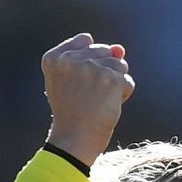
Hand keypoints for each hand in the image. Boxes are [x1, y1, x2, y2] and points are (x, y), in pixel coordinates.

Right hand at [43, 35, 135, 167]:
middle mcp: (70, 59)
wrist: (74, 140)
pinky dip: (122, 96)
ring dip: (114, 85)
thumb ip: (91, 58)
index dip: (89, 62)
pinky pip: (127, 82)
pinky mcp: (110, 78)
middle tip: (88, 96)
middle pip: (105, 53)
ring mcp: (91, 67)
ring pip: (119, 66)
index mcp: (54, 58)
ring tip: (97, 102)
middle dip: (104, 73)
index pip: (85, 41)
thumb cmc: (72, 113)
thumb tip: (119, 49)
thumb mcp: (71, 82)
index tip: (79, 83)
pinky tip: (107, 107)